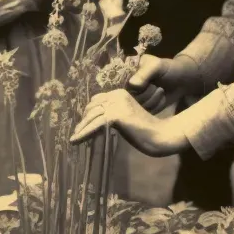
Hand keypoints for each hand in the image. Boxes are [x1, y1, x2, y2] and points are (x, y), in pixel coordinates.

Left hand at [70, 89, 189, 156]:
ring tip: (73, 139)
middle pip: (92, 108)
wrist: (159, 135)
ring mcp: (116, 104)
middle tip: (76, 133)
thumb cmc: (145, 129)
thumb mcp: (125, 117)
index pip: (97, 101)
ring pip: (92, 117)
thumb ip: (112, 115)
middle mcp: (116, 95)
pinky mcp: (115, 115)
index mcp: (119, 93)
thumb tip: (93, 121)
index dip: (89, 113)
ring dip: (81, 128)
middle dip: (83, 120)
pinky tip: (74, 141)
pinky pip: (94, 125)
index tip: (82, 125)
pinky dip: (83, 133)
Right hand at [128, 54, 202, 113]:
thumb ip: (144, 73)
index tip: (146, 84)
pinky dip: (157, 106)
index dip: (134, 88)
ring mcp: (134, 100)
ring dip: (153, 100)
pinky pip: (146, 114)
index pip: (120, 86)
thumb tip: (132, 85)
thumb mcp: (156, 66)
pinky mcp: (143, 110)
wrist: (181, 80)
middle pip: (129, 99)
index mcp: (125, 74)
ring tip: (160, 90)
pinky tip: (162, 98)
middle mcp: (127, 88)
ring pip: (138, 108)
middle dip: (147, 94)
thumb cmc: (168, 69)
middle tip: (157, 85)